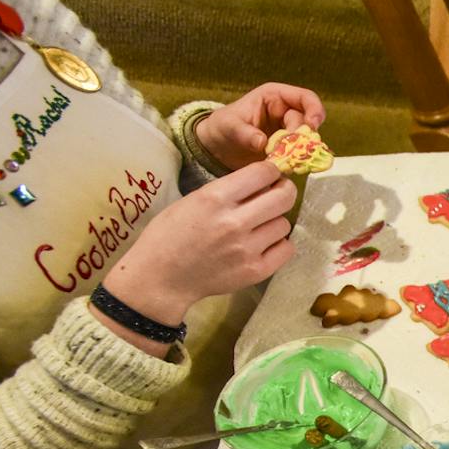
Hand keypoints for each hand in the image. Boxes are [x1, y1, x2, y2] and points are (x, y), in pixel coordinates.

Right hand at [101, 160, 296, 327]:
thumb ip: (227, 191)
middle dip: (284, 191)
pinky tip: (264, 244)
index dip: (271, 171)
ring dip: (275, 221)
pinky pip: (286, 249)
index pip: (263, 173)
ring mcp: (247, 249)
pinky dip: (279, 244)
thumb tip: (262, 182)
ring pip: (284, 224)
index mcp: (214, 198)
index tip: (270, 175)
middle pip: (284, 197)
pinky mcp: (255, 271)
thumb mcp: (192, 200)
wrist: (161, 277)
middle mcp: (234, 222)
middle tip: (279, 194)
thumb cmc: (170, 235)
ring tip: (260, 226)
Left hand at [195, 84, 325, 170]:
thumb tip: (262, 142)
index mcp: (275, 97)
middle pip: (308, 123)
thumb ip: (245, 133)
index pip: (305, 98)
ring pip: (307, 140)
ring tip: (287, 160)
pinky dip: (298, 162)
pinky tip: (289, 167)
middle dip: (302, 137)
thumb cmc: (222, 128)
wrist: (217, 148)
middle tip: (290, 150)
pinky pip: (301, 154)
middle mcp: (286, 113)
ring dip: (301, 151)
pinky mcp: (288, 149)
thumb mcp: (229, 126)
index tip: (312, 127)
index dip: (314, 110)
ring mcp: (288, 132)